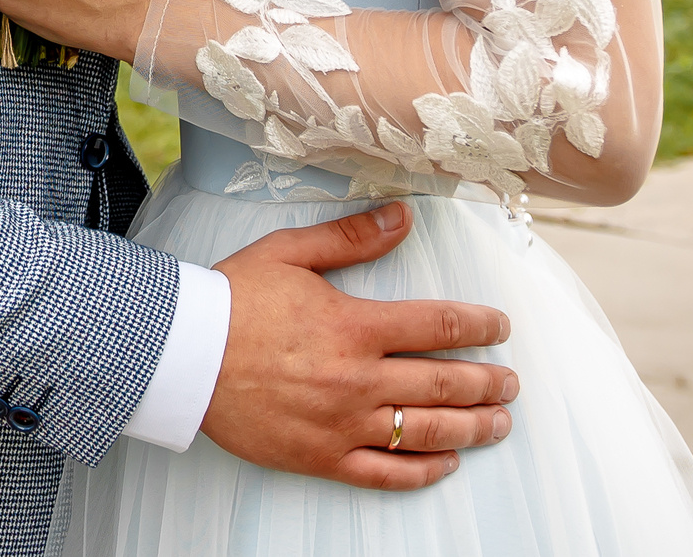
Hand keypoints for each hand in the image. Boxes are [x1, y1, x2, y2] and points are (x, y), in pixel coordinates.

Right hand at [205, 203, 516, 487]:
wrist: (181, 354)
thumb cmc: (232, 299)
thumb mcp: (289, 252)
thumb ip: (351, 238)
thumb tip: (402, 218)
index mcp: (354, 326)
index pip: (440, 327)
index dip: (480, 326)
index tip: (500, 327)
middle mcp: (357, 379)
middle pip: (445, 384)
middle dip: (489, 383)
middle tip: (511, 382)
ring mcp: (342, 424)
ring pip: (425, 433)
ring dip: (472, 428)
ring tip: (497, 423)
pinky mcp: (321, 457)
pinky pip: (385, 474)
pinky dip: (422, 472)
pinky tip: (445, 464)